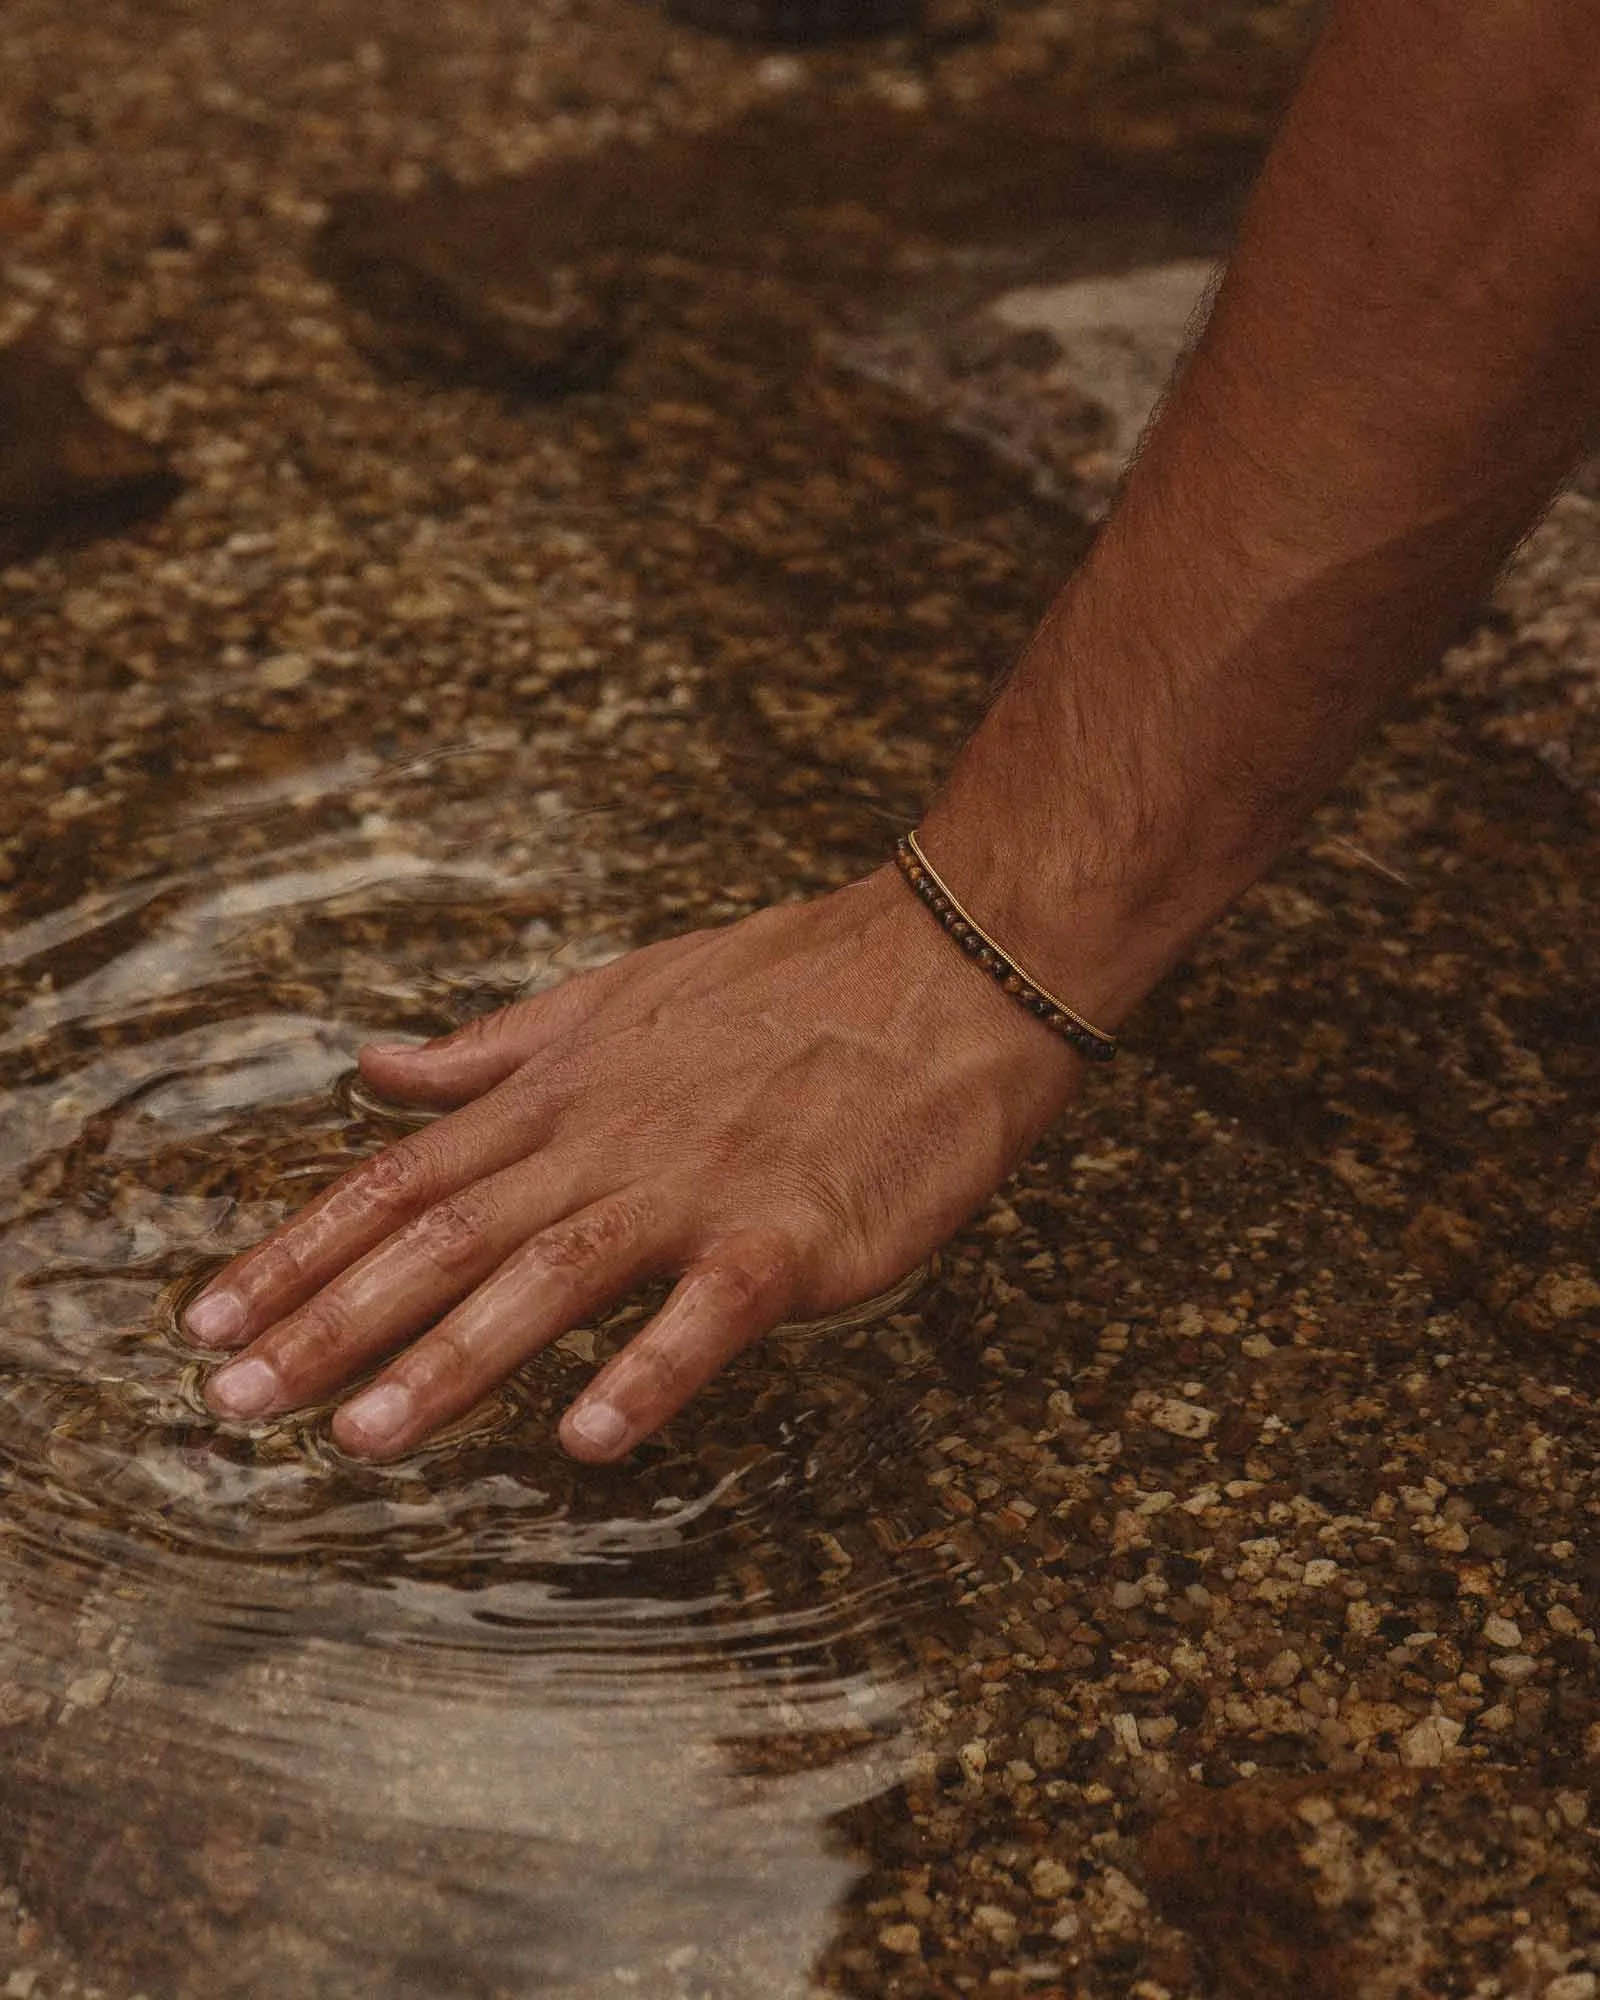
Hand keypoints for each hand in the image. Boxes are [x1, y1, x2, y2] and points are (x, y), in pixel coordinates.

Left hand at [191, 866, 1081, 1462]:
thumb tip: (376, 1069)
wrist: (944, 970)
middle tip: (230, 1401)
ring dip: (451, 1361)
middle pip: (444, 1237)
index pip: (402, 1180)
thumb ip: (495, 1051)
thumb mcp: (617, 997)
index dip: (301, 1251)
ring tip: (360, 1440)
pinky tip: (587, 1441)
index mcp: (560, 1095)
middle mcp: (605, 1141)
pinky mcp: (789, 1233)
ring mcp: (696, 1188)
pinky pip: (709, 1314)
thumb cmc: (785, 988)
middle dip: (329, 1323)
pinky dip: (649, 1372)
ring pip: (550, 1277)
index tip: (210, 1317)